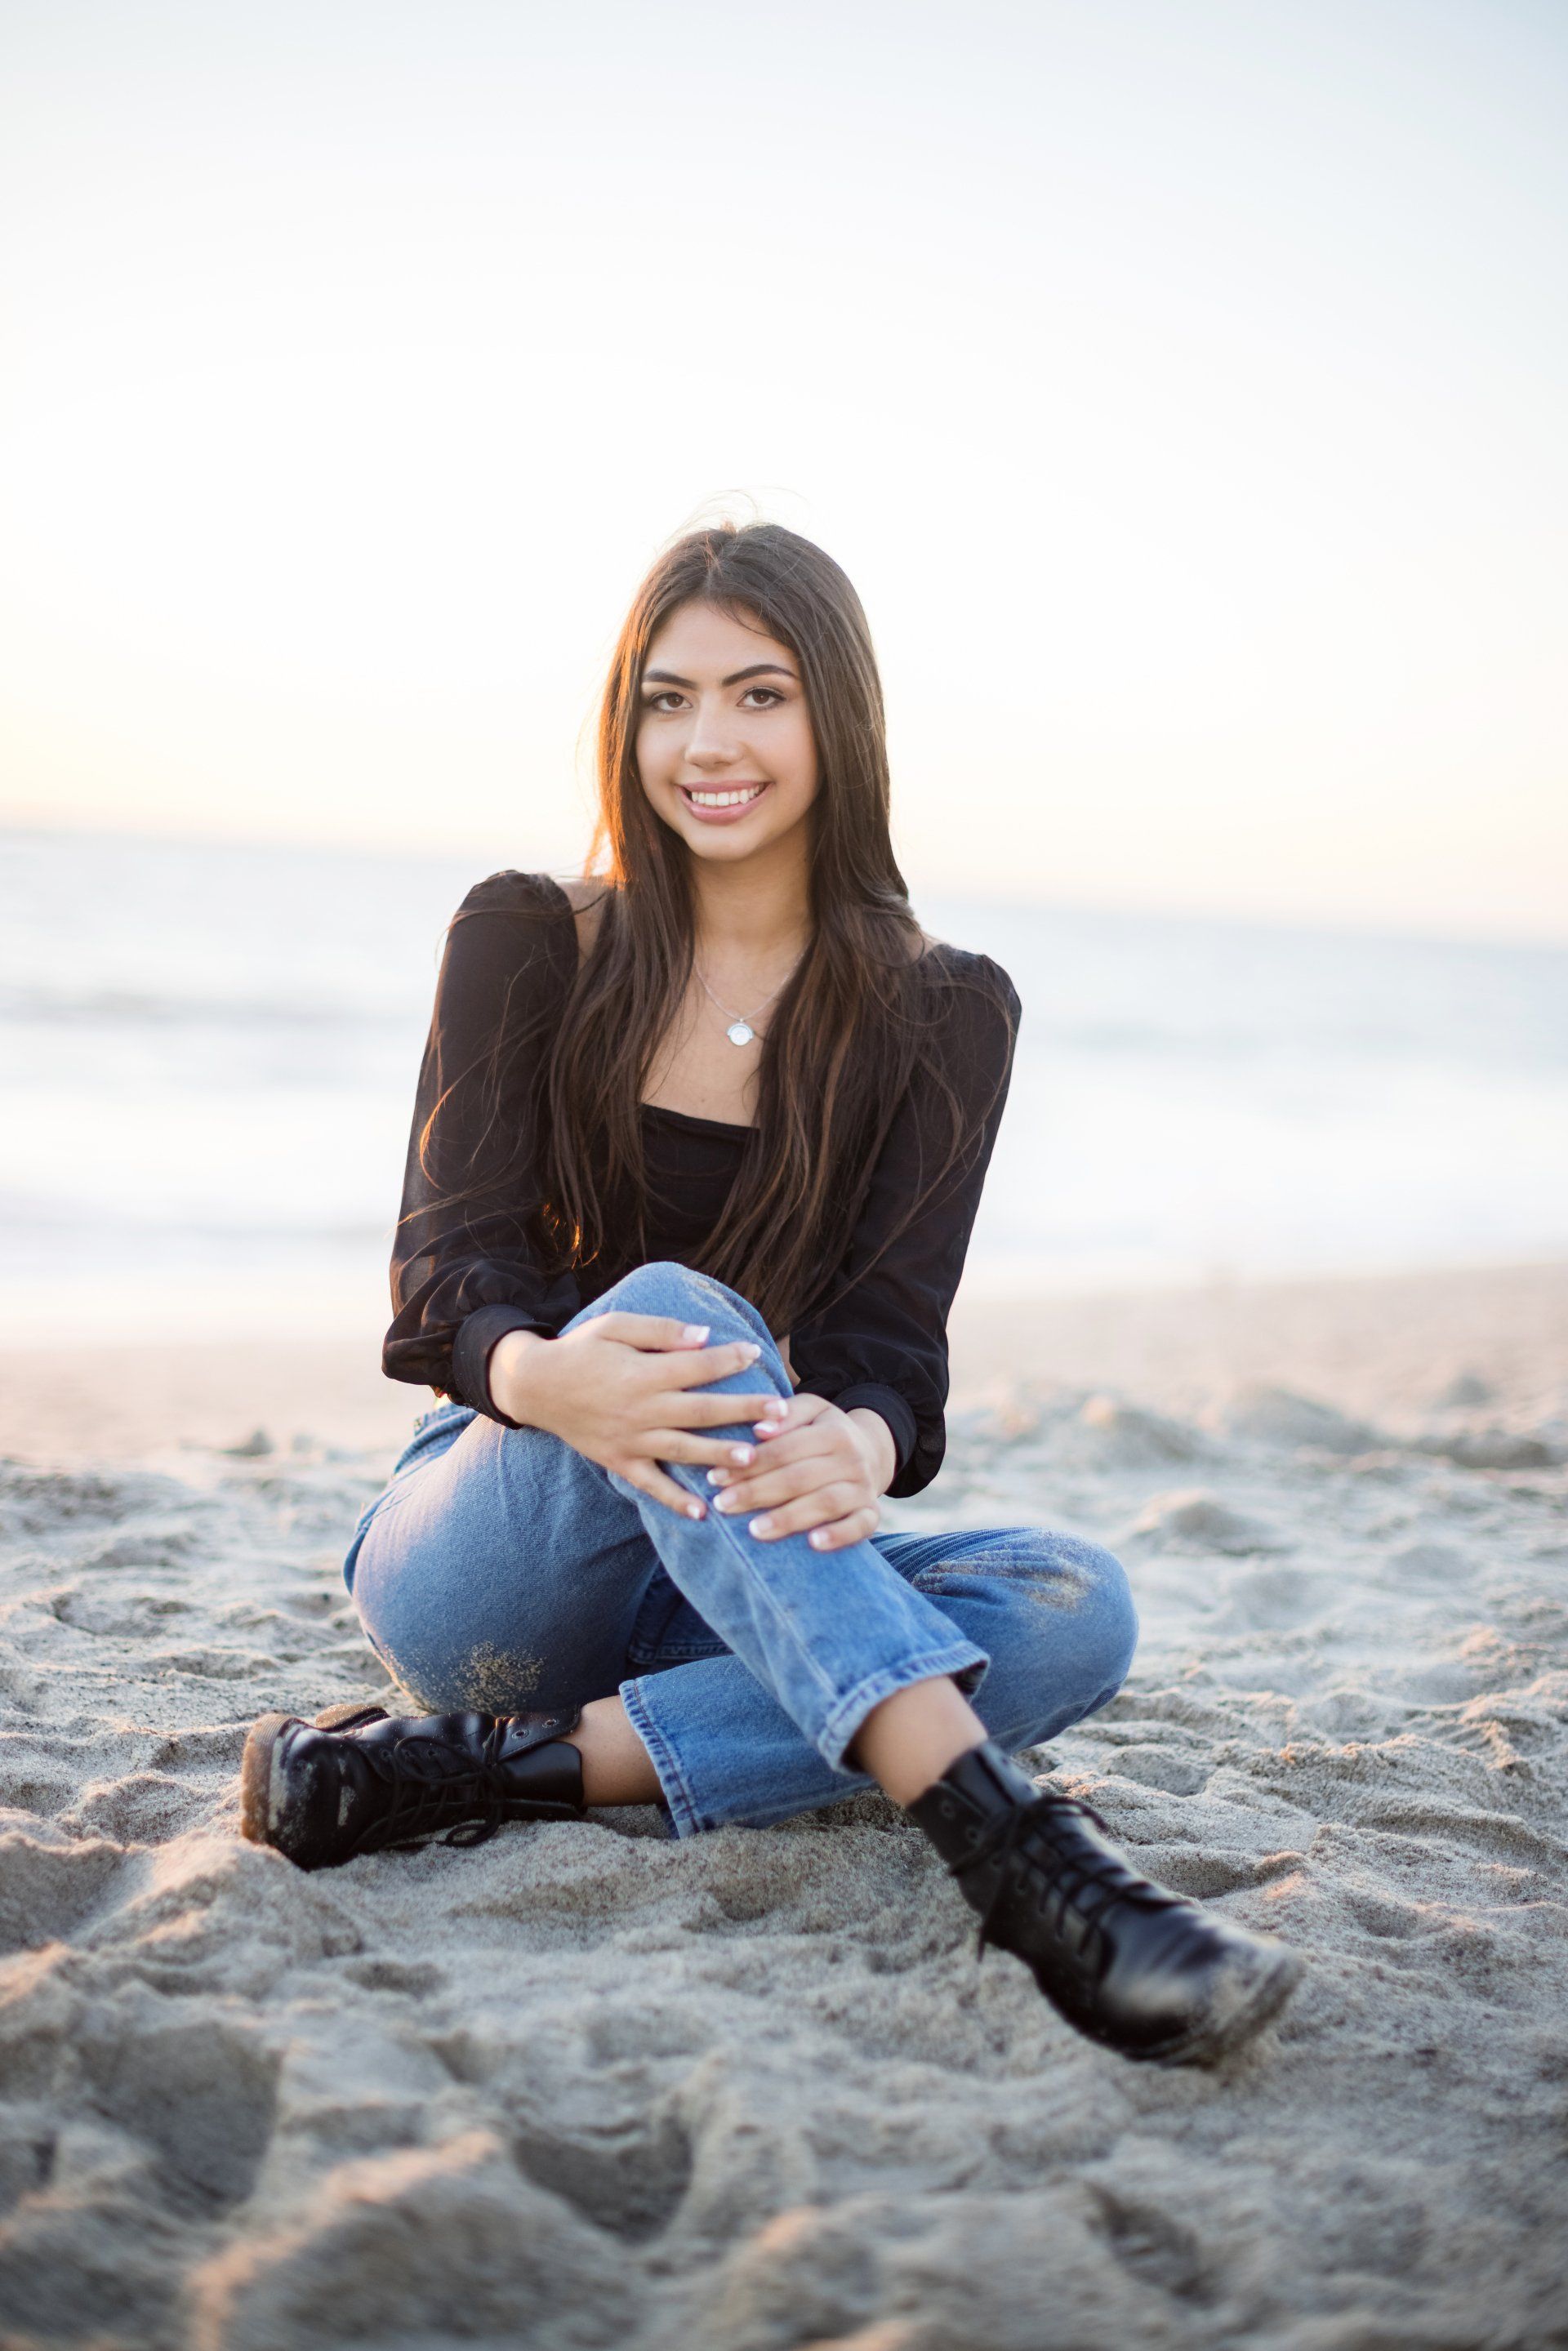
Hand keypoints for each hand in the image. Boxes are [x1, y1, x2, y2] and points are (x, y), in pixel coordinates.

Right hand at [490, 1314, 786, 1518]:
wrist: (536, 1385)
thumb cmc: (582, 1349)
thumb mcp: (616, 1325)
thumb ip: (661, 1330)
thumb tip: (704, 1336)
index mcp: (642, 1372)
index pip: (695, 1367)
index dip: (727, 1360)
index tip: (755, 1355)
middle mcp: (640, 1409)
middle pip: (699, 1411)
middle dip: (741, 1411)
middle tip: (779, 1412)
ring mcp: (630, 1439)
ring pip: (682, 1450)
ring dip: (718, 1456)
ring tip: (752, 1460)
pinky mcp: (619, 1461)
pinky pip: (650, 1485)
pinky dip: (674, 1501)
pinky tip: (703, 1513)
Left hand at [705, 1392, 885, 1550]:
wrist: (872, 1452)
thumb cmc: (825, 1431)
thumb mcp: (811, 1410)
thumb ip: (785, 1415)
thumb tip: (760, 1430)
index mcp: (834, 1432)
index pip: (785, 1449)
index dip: (750, 1464)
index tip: (716, 1477)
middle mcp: (852, 1460)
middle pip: (800, 1478)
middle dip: (757, 1492)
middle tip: (722, 1505)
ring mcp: (864, 1488)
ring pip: (825, 1503)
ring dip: (788, 1517)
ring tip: (754, 1530)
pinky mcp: (872, 1513)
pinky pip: (859, 1527)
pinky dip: (838, 1535)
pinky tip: (812, 1543)